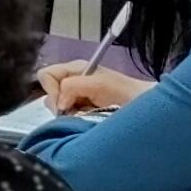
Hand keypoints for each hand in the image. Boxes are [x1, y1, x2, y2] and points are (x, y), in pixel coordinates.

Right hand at [39, 62, 153, 115]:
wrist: (145, 108)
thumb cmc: (124, 92)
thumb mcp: (99, 84)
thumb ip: (73, 86)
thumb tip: (59, 103)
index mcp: (74, 69)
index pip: (46, 75)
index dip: (51, 90)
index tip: (65, 104)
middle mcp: (72, 82)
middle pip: (49, 93)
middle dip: (60, 105)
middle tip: (77, 111)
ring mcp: (76, 98)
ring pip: (57, 108)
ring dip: (68, 115)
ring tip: (86, 116)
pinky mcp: (80, 113)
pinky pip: (66, 118)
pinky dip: (74, 121)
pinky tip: (87, 120)